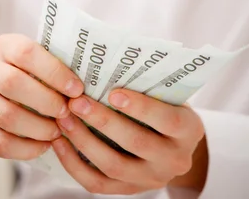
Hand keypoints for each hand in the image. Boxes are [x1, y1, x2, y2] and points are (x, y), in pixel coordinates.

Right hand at [0, 34, 83, 160]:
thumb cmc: (25, 75)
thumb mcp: (36, 62)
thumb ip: (55, 66)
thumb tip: (91, 79)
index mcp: (4, 46)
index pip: (26, 52)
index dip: (54, 71)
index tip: (76, 89)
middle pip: (14, 84)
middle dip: (47, 101)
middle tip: (67, 112)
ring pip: (7, 116)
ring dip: (39, 128)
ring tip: (57, 132)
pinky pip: (0, 142)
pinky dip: (26, 148)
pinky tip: (43, 146)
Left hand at [52, 90, 206, 195]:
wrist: (174, 145)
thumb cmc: (165, 107)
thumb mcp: (169, 95)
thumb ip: (148, 85)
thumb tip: (107, 62)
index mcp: (188, 130)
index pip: (166, 120)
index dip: (140, 107)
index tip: (113, 92)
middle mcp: (173, 159)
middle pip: (135, 143)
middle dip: (103, 121)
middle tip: (77, 102)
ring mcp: (151, 179)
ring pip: (113, 165)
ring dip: (84, 140)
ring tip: (64, 118)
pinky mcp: (128, 190)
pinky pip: (98, 183)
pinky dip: (75, 164)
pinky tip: (60, 142)